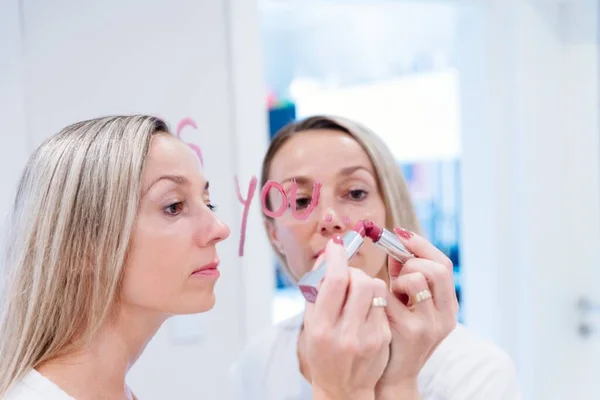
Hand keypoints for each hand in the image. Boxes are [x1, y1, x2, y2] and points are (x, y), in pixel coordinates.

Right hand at [303, 236, 391, 399]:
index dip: (336, 257)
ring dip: (366, 281)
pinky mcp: (383, 339)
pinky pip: (382, 304)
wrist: (342, 388)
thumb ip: (317, 290)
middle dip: (353, 270)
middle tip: (348, 274)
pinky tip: (366, 306)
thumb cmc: (322, 350)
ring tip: (358, 290)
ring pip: (376, 289)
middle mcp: (344, 333)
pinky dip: (374, 298)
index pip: (333, 281)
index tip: (337, 245)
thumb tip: (329, 254)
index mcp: (320, 327)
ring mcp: (367, 337)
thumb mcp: (311, 322)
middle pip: (359, 281)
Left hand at [376, 228, 457, 396]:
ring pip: (418, 278)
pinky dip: (383, 292)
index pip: (444, 264)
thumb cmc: (396, 332)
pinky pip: (393, 295)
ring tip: (392, 292)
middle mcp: (445, 315)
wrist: (392, 375)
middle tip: (396, 271)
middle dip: (412, 260)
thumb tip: (394, 243)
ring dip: (399, 277)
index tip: (400, 233)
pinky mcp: (409, 331)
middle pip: (437, 268)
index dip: (422, 245)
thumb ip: (403, 274)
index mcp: (448, 306)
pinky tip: (379, 303)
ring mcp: (430, 324)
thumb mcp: (407, 303)